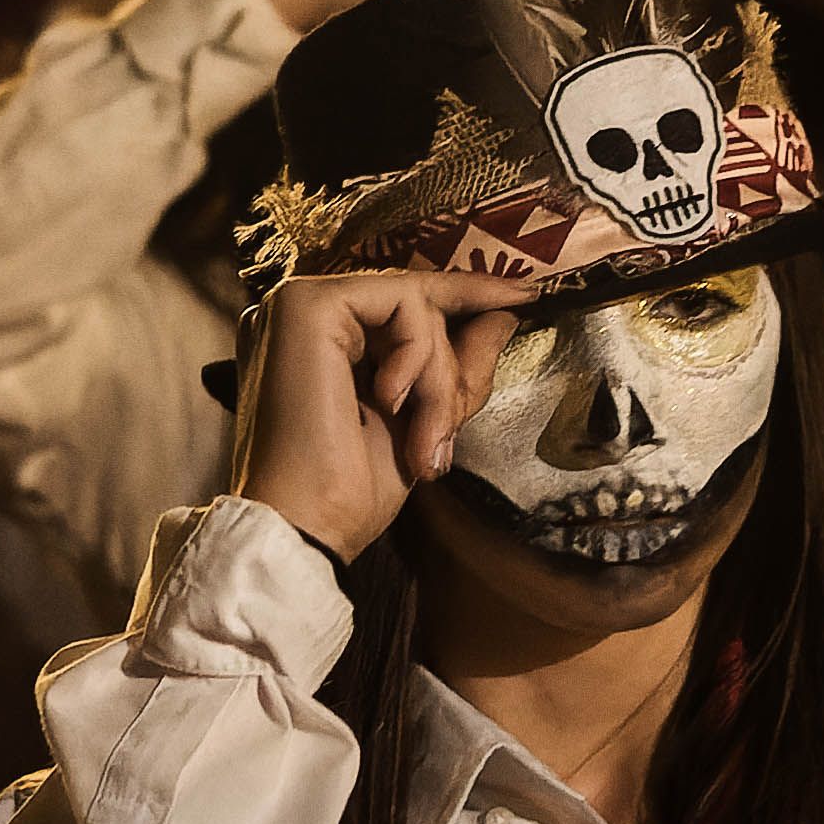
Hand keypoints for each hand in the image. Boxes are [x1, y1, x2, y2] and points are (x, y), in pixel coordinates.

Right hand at [225, 271, 518, 565]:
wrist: (307, 528)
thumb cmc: (349, 492)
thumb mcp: (422, 420)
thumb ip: (458, 364)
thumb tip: (504, 313)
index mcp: (317, 339)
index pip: (403, 305)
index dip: (467, 296)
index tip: (526, 296)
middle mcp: (300, 313)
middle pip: (415, 306)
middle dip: (448, 372)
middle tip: (443, 437)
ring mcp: (298, 303)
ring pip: (415, 304)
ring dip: (438, 378)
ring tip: (424, 441)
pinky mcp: (306, 305)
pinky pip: (404, 303)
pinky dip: (421, 357)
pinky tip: (392, 403)